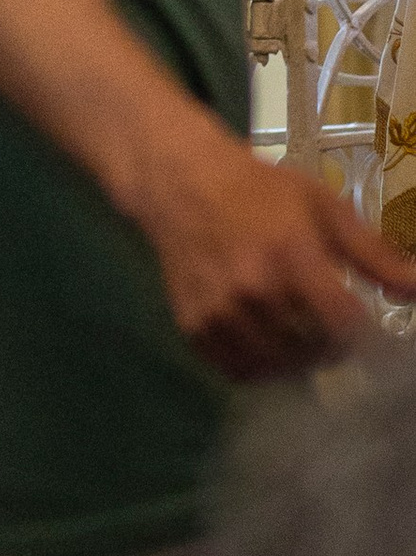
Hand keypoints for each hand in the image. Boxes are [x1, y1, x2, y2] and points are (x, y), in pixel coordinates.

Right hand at [120, 117, 414, 380]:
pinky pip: (238, 370)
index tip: (358, 321)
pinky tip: (264, 342)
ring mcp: (219, 312)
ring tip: (298, 338)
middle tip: (327, 328)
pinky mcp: (193, 327)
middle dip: (331, 345)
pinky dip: (259, 366)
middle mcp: (253, 290)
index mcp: (291, 255)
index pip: (342, 325)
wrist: (181, 184)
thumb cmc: (260, 191)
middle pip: (313, 351)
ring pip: (277, 367)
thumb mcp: (323, 207)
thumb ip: (373, 253)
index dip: (359, 331)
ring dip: (297, 360)